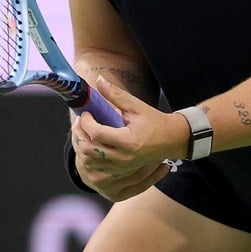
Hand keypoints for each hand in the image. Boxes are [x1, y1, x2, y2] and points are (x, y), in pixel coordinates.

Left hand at [71, 76, 187, 200]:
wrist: (171, 140)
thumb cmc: (155, 121)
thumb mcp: (137, 106)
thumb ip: (116, 95)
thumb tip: (99, 81)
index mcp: (128, 141)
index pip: (97, 134)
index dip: (86, 122)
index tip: (86, 113)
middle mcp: (123, 157)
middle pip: (88, 150)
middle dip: (79, 134)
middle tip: (81, 121)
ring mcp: (121, 166)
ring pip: (90, 161)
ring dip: (82, 146)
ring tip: (85, 131)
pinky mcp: (121, 170)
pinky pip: (97, 167)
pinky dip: (90, 156)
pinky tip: (92, 143)